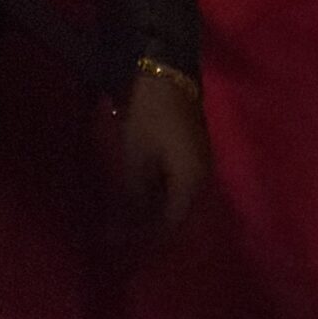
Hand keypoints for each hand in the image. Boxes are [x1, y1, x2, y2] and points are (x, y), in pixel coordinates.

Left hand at [117, 71, 211, 236]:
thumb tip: (122, 229)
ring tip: (121, 220)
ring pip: (173, 198)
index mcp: (192, 182)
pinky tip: (134, 196)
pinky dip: (153, 192)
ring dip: (148, 210)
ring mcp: (196, 163)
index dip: (145, 239)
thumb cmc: (150, 114)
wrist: (166, 70)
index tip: (120, 248)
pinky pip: (172, 183)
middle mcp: (201, 178)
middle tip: (116, 236)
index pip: (170, 224)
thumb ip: (133, 196)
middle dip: (145, 227)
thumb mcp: (137, 157)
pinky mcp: (187, 151)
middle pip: (174, 214)